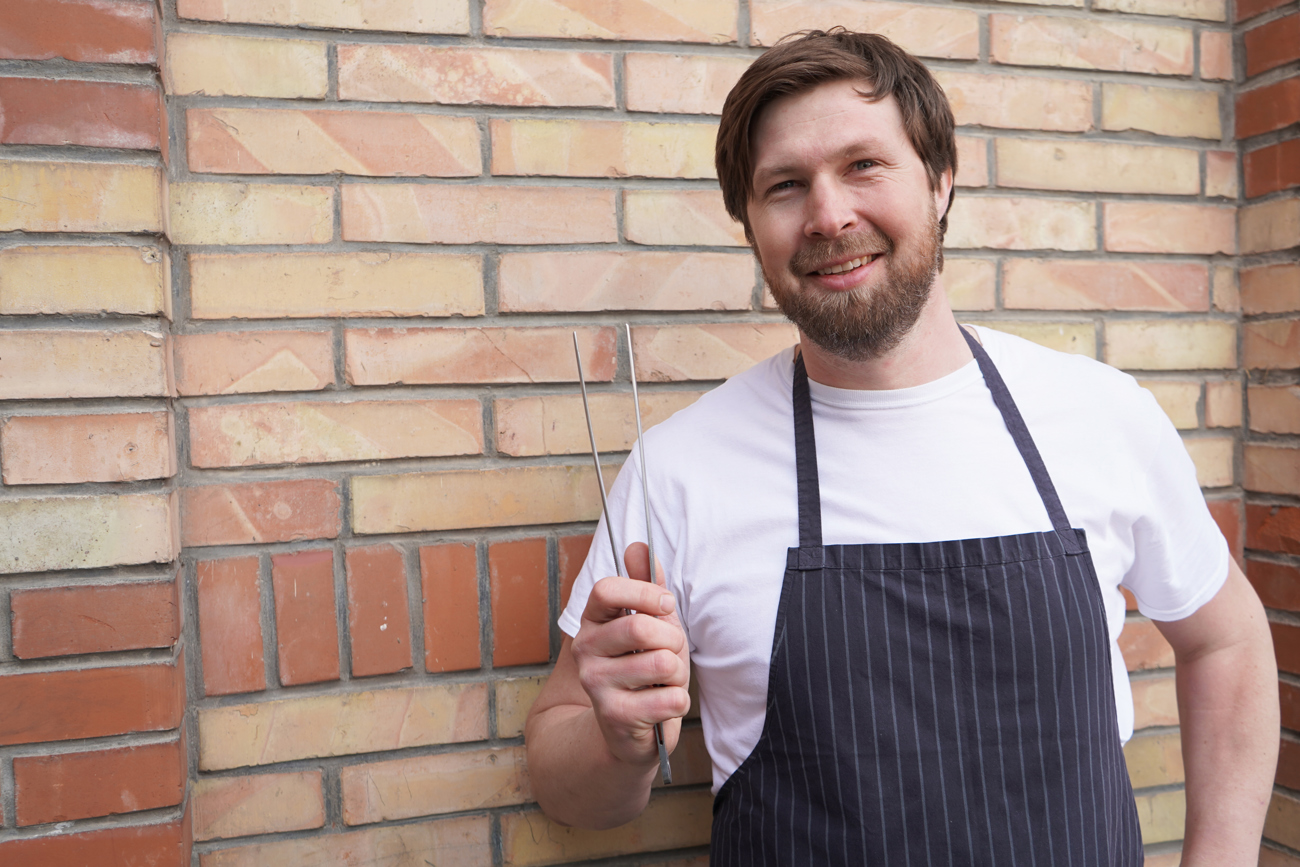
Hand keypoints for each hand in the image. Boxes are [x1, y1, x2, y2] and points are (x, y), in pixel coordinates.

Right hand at [570, 541, 690, 767]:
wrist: (628, 732)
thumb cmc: (645, 670)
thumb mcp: (651, 623)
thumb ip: (647, 586)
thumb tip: (639, 545)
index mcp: (592, 620)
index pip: (607, 589)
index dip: (644, 593)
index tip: (665, 606)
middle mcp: (585, 649)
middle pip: (640, 627)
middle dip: (672, 639)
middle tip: (670, 653)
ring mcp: (595, 684)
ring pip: (662, 663)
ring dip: (678, 674)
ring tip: (664, 681)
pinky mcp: (614, 715)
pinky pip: (671, 698)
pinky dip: (679, 701)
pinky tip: (662, 705)